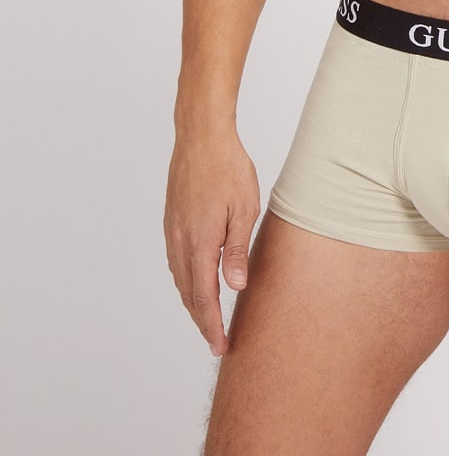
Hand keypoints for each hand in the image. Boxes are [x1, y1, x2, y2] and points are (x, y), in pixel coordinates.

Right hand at [164, 132, 260, 355]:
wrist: (201, 136)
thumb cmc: (228, 167)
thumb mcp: (244, 208)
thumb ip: (236, 250)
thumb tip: (235, 287)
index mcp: (200, 242)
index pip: (204, 296)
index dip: (211, 325)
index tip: (220, 345)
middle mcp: (180, 241)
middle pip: (188, 293)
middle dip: (202, 320)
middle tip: (216, 342)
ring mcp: (172, 231)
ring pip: (180, 278)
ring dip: (193, 302)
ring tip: (208, 318)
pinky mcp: (171, 221)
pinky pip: (176, 261)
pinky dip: (186, 281)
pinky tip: (195, 282)